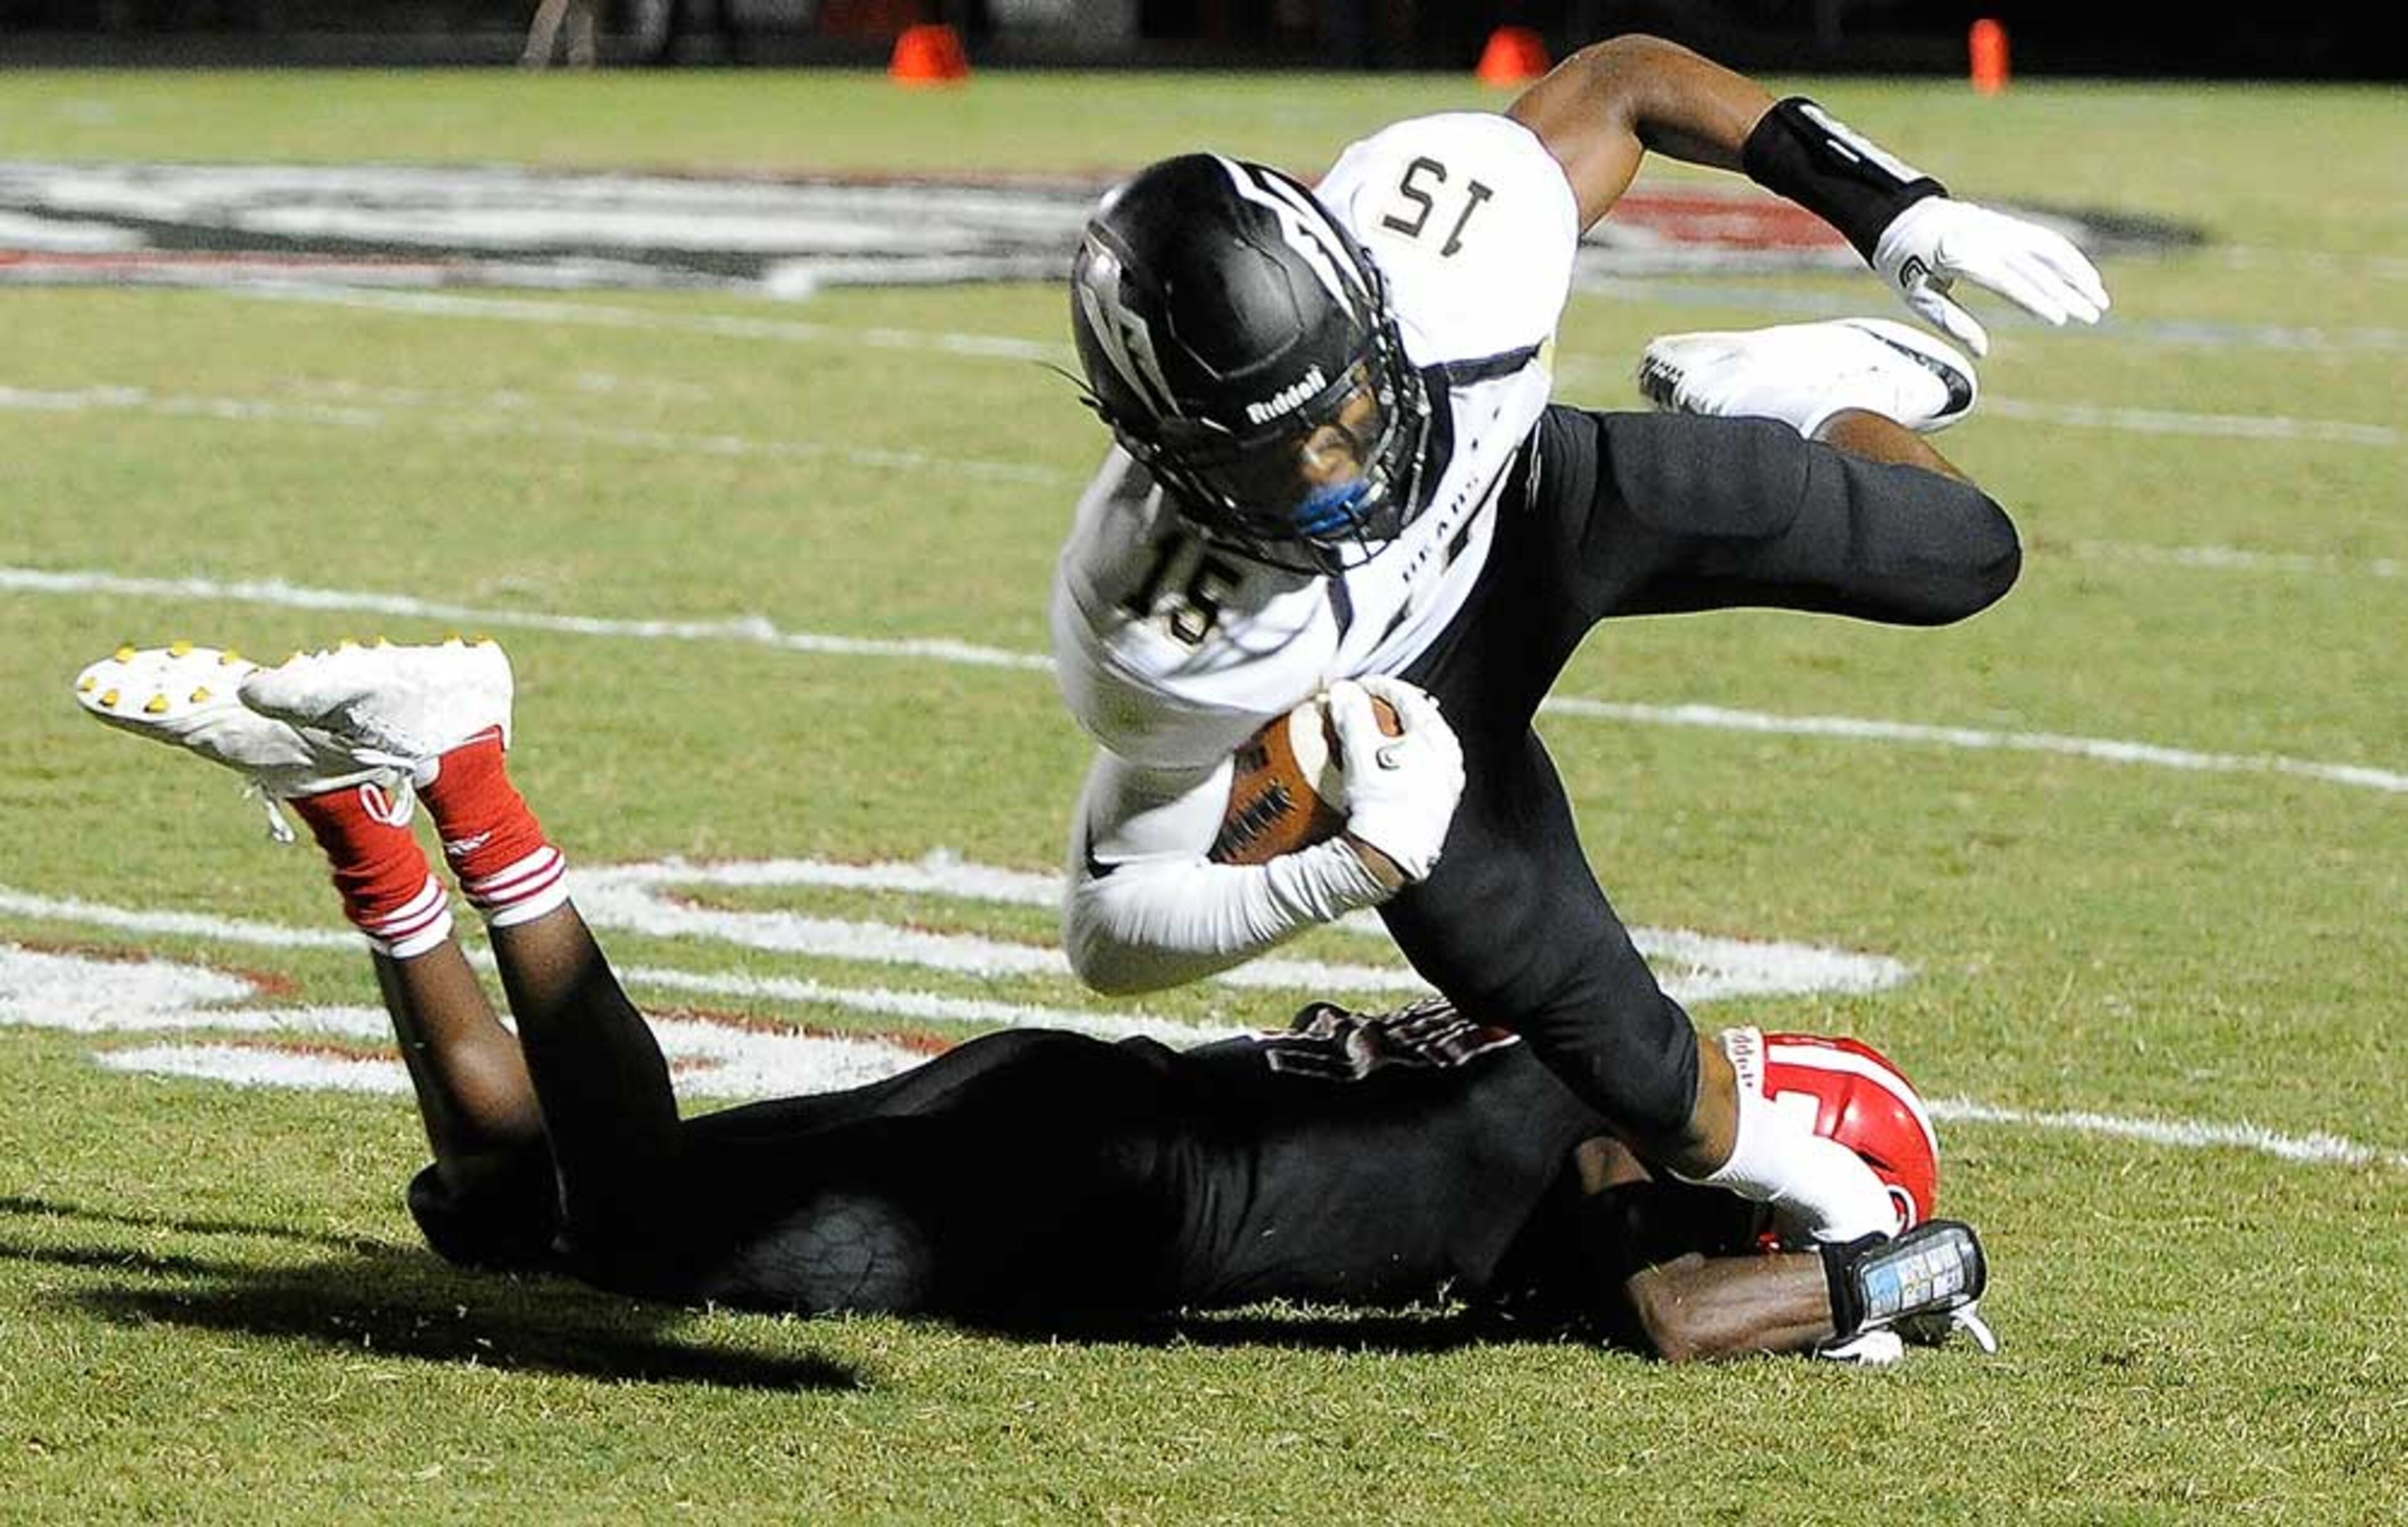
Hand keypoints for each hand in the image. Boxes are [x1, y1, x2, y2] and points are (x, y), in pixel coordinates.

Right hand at [1327, 675, 1462, 886]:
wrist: (1394, 854)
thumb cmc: (1380, 801)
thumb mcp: (1360, 753)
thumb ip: (1351, 717)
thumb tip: (1342, 690)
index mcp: (1434, 736)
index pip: (1407, 697)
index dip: (1379, 686)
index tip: (1357, 688)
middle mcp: (1449, 755)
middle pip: (1422, 718)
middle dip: (1394, 707)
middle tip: (1370, 705)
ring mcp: (1449, 780)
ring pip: (1428, 744)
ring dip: (1404, 734)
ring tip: (1382, 735)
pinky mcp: (1444, 803)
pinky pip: (1429, 769)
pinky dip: (1410, 760)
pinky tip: (1395, 768)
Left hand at [1873, 196, 2109, 356]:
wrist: (1902, 216)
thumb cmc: (1906, 264)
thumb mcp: (1918, 297)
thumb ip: (1952, 322)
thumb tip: (1983, 351)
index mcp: (1962, 257)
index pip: (2009, 281)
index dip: (2037, 300)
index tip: (2061, 318)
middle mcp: (1987, 239)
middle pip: (2036, 269)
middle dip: (2067, 294)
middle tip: (2092, 316)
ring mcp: (2000, 228)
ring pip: (2050, 249)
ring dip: (2078, 273)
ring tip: (2099, 299)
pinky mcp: (2007, 223)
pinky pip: (2044, 239)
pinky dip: (2067, 258)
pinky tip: (2084, 278)